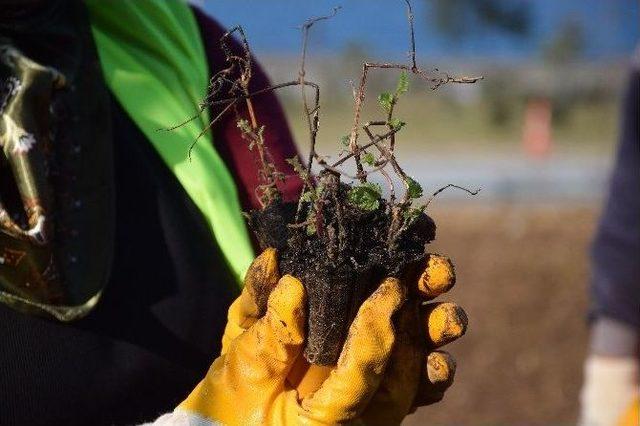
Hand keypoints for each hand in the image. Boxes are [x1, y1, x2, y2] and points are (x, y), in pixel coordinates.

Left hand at [177, 248, 466, 424]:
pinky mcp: (390, 402)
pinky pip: (421, 387)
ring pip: (421, 336)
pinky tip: (438, 366)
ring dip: (440, 323)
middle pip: (402, 296)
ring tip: (448, 319)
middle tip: (439, 272)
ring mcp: (378, 364)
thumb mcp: (243, 356)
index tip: (402, 242)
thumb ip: (263, 322)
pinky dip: (436, 375)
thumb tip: (284, 272)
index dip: (385, 254)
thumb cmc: (239, 394)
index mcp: (324, 307)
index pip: (359, 271)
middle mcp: (356, 328)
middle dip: (427, 279)